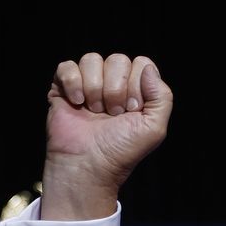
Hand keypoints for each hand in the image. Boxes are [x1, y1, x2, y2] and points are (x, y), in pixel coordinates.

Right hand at [42, 52, 172, 219]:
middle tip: (112, 114)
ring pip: (92, 59)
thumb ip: (162, 97)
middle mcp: (111, 85)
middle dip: (116, 89)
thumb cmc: (120, 152)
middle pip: (117, 59)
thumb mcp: (154, 128)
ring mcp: (87, 85)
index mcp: (135, 90)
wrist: (88, 166)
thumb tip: (148, 69)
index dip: (137, 85)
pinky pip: (67, 67)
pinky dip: (73, 83)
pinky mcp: (63, 89)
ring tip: (94, 111)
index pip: (141, 64)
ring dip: (95, 88)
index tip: (131, 111)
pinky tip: (77, 103)